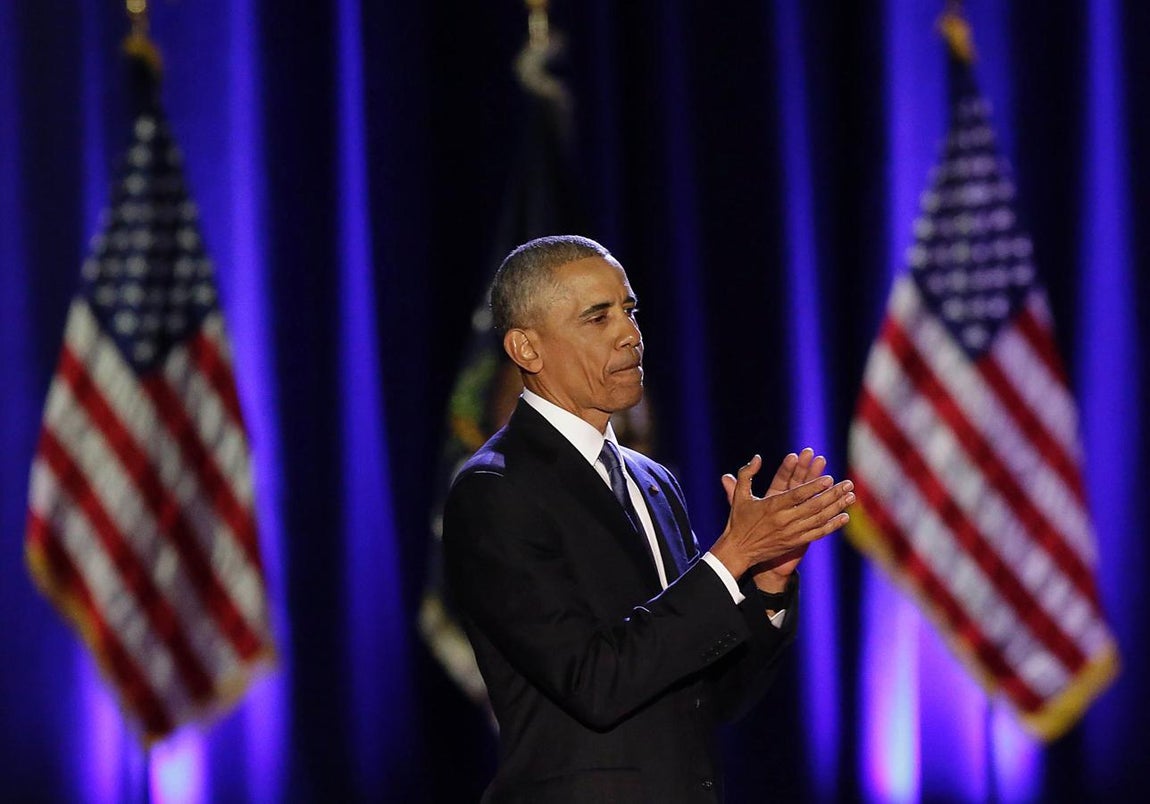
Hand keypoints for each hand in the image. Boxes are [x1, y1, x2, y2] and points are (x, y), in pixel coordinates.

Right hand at [710, 451, 853, 583]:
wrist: (739, 551)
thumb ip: (746, 474)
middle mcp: (783, 520)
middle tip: (848, 483)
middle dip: (832, 494)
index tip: (828, 478)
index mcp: (771, 506)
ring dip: (836, 507)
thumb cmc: (739, 520)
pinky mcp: (795, 542)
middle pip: (813, 506)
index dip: (813, 487)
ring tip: (850, 496)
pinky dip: (832, 526)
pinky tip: (844, 517)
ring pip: (819, 519)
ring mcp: (791, 533)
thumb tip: (757, 457)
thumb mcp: (739, 495)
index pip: (796, 495)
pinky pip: (818, 533)